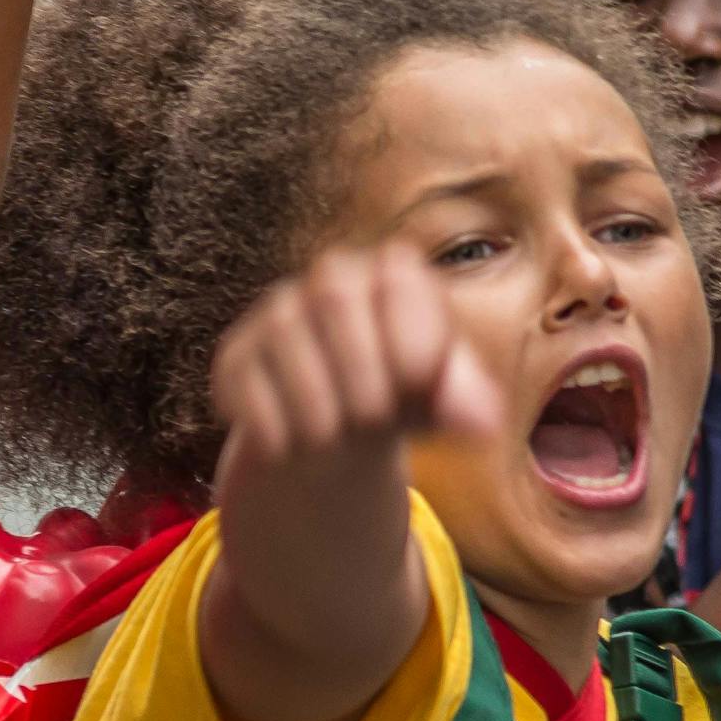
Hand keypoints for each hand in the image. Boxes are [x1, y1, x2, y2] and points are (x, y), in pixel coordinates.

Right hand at [213, 244, 499, 481]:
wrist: (343, 430)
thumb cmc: (405, 398)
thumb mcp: (442, 400)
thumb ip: (465, 403)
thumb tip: (482, 425)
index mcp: (396, 274)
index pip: (399, 278)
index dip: (408, 330)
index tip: (418, 382)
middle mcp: (333, 278)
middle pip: (335, 298)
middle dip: (357, 366)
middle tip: (374, 419)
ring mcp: (279, 312)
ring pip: (285, 338)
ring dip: (312, 399)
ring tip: (333, 440)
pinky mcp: (238, 353)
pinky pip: (243, 376)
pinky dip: (267, 417)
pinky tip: (288, 445)